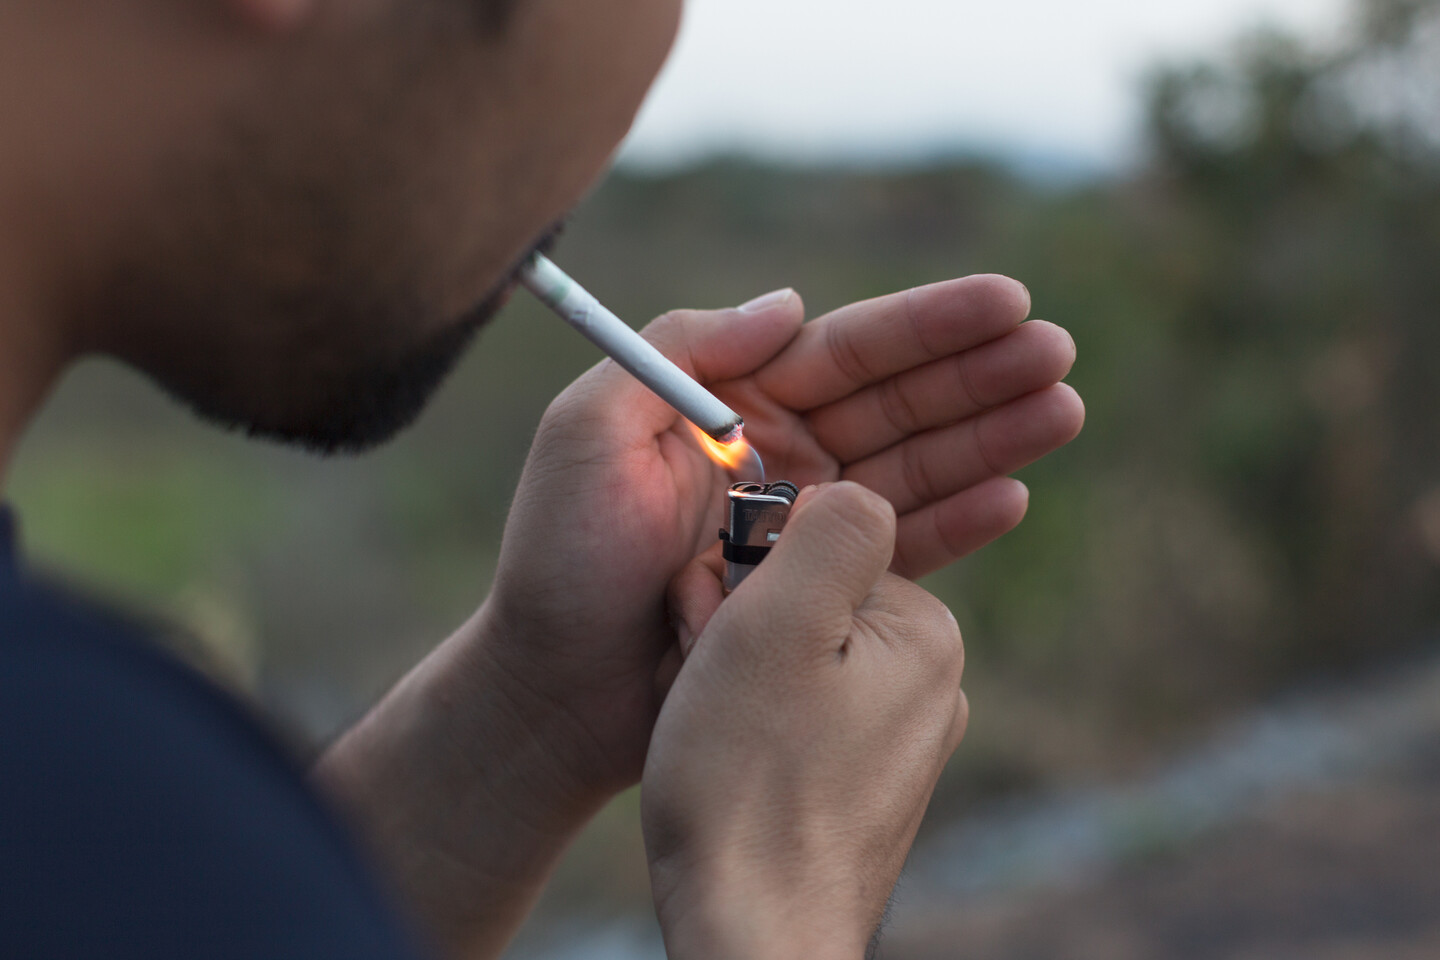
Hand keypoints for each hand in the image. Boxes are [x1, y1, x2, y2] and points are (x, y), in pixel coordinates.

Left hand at [316, 278, 1078, 956]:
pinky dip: (957, 525)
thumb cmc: (559, 561)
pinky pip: (903, 552)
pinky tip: (1012, 496)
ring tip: (1063, 412)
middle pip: (897, 403)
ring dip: (989, 440)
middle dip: (977, 375)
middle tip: (1057, 353)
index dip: (927, 325)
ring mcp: (805, 527)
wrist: (555, 693)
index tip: (1006, 302)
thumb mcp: (589, 433)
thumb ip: (682, 354)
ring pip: (915, 469)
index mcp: (729, 404)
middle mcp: (778, 457)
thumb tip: (792, 304)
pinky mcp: (822, 593)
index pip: (845, 350)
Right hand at [644, 482, 967, 959]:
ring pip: (791, 656)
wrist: (750, 934)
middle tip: (703, 674)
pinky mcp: (861, 782)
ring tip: (710, 723)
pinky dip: (750, 718)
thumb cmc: (750, 779)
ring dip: (733, 667)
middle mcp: (926, 681)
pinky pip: (795, 714)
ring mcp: (896, 738)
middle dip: (736, 619)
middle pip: (803, 597)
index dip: (741, 573)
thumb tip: (846, 491)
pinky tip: (728, 757)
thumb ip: (829, 529)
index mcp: (921, 630)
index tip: (710, 620)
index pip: (814, 545)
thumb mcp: (778, 624)